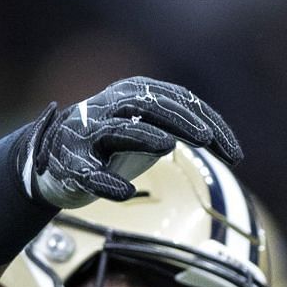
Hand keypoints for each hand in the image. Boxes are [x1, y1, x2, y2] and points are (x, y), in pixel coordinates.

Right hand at [18, 77, 241, 208]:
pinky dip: (107, 182)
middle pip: (148, 105)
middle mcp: (108, 108)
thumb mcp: (147, 131)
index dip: (209, 122)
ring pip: (117, 129)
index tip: (235, 155)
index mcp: (132, 95)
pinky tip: (126, 191)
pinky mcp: (71, 165)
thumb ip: (178, 127)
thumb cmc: (110, 146)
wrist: (51, 163)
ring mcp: (87, 135)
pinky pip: (89, 174)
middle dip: (181, 121)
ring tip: (168, 146)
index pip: (178, 100)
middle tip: (208, 140)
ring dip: (143, 136)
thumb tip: (216, 135)